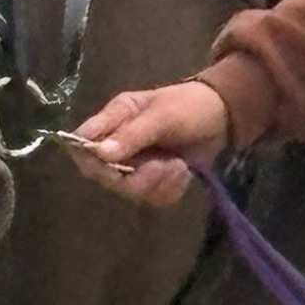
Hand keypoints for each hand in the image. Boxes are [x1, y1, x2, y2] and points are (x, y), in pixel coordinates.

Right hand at [65, 79, 230, 205]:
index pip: (81, 143)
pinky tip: (184, 174)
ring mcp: (135, 165)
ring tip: (179, 165)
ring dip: (157, 184)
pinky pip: (152, 198)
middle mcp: (118, 145)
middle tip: (162, 166)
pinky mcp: (153, 182)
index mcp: (113, 119)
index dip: (89, 159)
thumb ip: (132, 134)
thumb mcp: (162, 114)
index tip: (111, 165)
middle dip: (135, 178)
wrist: (223, 117)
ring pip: (130, 192)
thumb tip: (100, 153)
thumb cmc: (189, 106)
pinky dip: (170, 190)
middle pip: (103, 175)